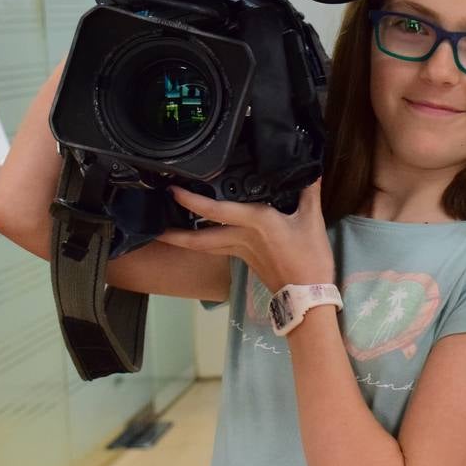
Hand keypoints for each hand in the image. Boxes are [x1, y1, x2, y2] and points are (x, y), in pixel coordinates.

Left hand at [158, 180, 334, 293]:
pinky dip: (207, 241)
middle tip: (154, 226)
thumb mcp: (312, 221)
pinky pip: (220, 248)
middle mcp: (241, 238)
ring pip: (206, 246)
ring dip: (186, 240)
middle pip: (199, 239)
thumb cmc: (309, 259)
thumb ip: (309, 192)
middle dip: (175, 234)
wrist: (308, 297)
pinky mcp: (246, 261)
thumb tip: (312, 168)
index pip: (216, 210)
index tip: (173, 190)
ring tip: (168, 232)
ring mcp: (241, 252)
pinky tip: (206, 234)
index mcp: (254, 223)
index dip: (192, 200)